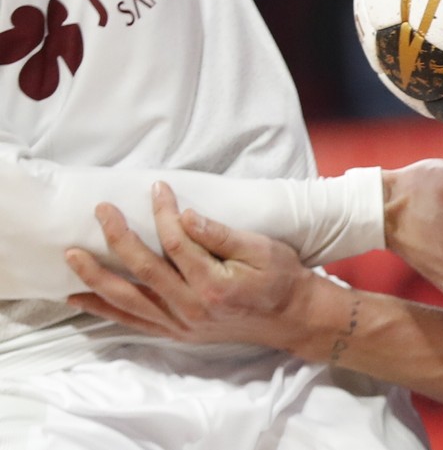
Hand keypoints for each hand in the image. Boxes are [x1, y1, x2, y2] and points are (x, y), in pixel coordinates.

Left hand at [65, 182, 330, 352]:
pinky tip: (80, 297)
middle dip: (118, 238)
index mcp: (214, 284)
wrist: (292, 318)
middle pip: (144, 270)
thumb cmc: (281, 278)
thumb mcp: (262, 249)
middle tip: (102, 211)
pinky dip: (104, 310)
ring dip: (97, 277)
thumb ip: (221, 234)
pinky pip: (133, 321)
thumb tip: (187, 216)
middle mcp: (192, 307)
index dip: (163, 213)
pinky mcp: (177, 331)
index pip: (177, 243)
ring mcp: (181, 323)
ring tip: (72, 256)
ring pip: (129, 299)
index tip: (157, 189)